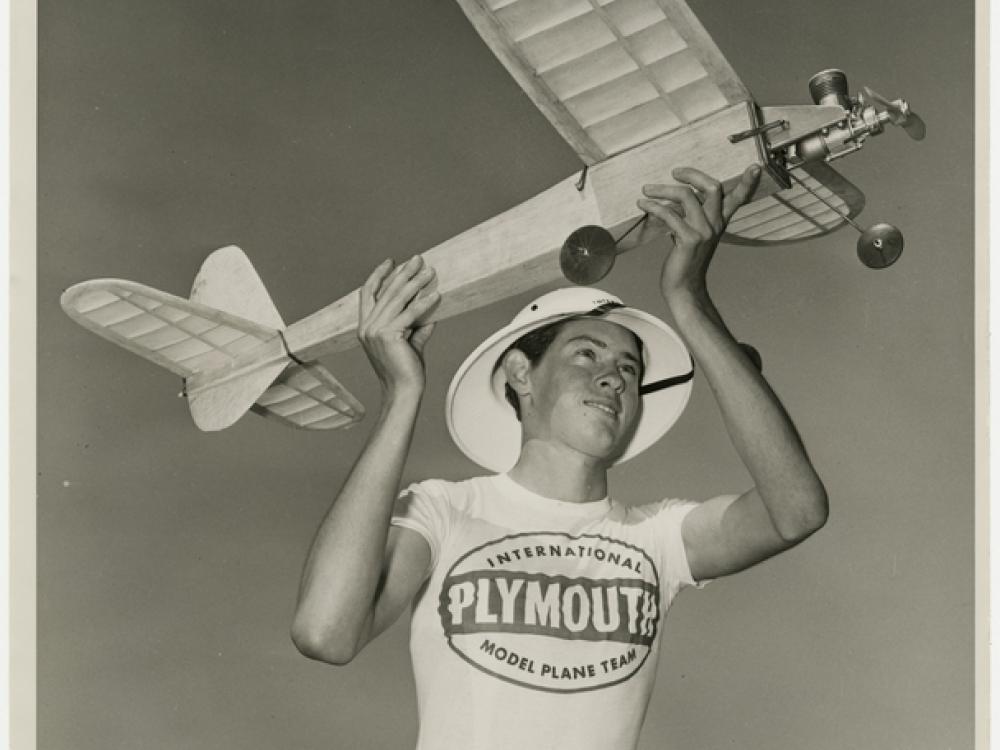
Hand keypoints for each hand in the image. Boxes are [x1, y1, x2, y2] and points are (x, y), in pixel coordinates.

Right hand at [358, 255, 438, 395]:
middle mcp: (366, 327)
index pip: (368, 293)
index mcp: (365, 327)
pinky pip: (410, 314)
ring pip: (398, 299)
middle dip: (403, 273)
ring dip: (416, 282)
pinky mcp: (388, 335)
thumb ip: (416, 327)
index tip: (392, 262)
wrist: (403, 391)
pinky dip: (424, 303)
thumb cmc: (405, 370)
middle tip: (418, 259)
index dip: (379, 275)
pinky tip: (436, 294)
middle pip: (386, 291)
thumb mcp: (409, 342)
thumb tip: (431, 315)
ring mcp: (375, 331)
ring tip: (430, 271)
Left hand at [638, 165, 759, 301]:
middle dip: (692, 174)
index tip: (756, 166)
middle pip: (712, 187)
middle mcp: (715, 224)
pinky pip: (670, 214)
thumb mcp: (692, 234)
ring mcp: (703, 231)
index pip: (737, 199)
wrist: (683, 287)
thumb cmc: (684, 260)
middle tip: (674, 172)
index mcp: (719, 222)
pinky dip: (653, 207)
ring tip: (646, 190)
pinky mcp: (689, 239)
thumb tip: (675, 196)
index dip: (746, 183)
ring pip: (687, 196)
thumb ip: (691, 216)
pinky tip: (643, 205)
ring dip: (662, 190)